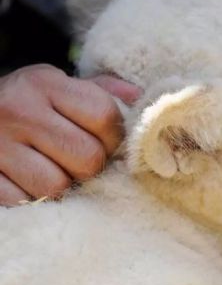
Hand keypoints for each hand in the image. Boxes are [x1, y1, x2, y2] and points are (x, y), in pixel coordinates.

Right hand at [0, 64, 141, 205]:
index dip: (113, 137)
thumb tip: (140, 99)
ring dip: (61, 186)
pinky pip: (23, 202)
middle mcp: (18, 109)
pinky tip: (28, 182)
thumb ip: (103, 92)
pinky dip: (31, 199)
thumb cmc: (29, 104)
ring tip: (53, 171)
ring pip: (55, 186)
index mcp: (45, 83)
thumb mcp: (60, 87)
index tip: (104, 142)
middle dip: (89, 166)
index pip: (105, 116)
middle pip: (86, 157)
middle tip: (77, 161)